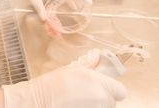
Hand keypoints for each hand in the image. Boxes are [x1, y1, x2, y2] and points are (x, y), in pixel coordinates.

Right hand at [1, 64, 126, 107]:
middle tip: (85, 93)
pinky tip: (74, 104)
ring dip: (94, 104)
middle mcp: (103, 101)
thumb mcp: (72, 70)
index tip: (103, 87)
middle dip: (102, 97)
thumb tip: (97, 56)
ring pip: (103, 107)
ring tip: (77, 100)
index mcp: (101, 86)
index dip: (112, 88)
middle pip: (111, 101)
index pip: (121, 91)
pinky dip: (86, 107)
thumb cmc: (52, 86)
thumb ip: (89, 64)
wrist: (38, 102)